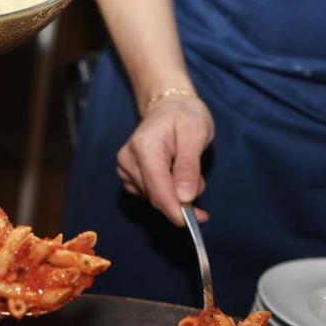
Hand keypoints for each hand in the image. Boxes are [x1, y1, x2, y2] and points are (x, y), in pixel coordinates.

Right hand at [116, 94, 213, 225]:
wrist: (168, 105)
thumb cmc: (184, 115)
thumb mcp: (196, 133)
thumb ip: (189, 166)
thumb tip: (184, 198)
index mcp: (144, 147)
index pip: (158, 190)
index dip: (177, 210)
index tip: (197, 220)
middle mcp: (128, 159)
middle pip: (156, 196)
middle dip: (181, 199)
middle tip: (200, 183)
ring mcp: (125, 168)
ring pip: (154, 198)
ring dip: (175, 194)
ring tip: (187, 169)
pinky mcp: (128, 176)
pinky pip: (149, 194)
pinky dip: (166, 191)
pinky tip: (174, 174)